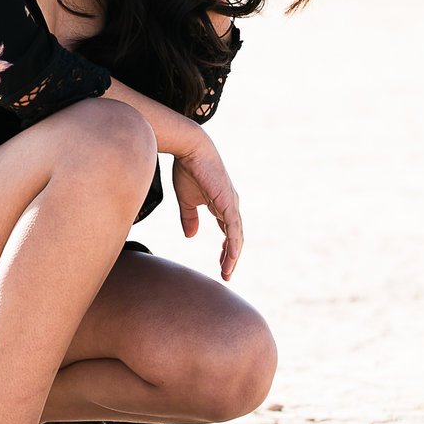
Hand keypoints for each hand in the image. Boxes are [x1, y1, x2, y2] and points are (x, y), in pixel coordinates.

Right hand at [172, 136, 244, 282]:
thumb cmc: (188, 169)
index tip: (221, 265)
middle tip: (226, 274)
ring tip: (227, 272)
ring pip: (236, 237)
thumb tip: (191, 236)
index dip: (226, 249)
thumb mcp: (187, 200)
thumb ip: (190, 218)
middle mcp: (230, 206)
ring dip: (232, 256)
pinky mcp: (228, 203)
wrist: (190, 149)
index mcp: (222, 205)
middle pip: (235, 237)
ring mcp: (231, 205)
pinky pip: (233, 229)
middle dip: (230, 257)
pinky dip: (232, 244)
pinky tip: (230, 257)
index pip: (228, 232)